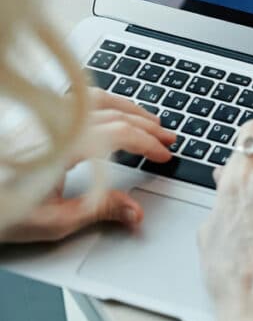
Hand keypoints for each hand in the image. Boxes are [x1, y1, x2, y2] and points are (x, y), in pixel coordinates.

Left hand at [0, 90, 175, 242]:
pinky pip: (80, 98)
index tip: (163, 156)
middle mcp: (56, 123)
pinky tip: (114, 111)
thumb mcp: (53, 221)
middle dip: (147, 125)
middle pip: (113, 113)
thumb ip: (100, 212)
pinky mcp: (39, 119)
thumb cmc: (1, 208)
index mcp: (63, 145)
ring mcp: (46, 117)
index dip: (146, 143)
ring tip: (150, 121)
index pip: (118, 134)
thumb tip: (135, 211)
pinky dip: (106, 102)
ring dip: (130, 108)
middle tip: (168, 139)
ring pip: (98, 98)